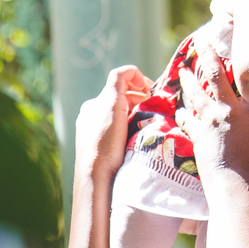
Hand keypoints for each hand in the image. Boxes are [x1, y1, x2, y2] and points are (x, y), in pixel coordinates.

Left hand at [74, 65, 151, 182]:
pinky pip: (122, 133)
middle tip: (156, 108)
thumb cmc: (104, 139)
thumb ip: (119, 79)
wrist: (97, 177)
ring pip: (124, 117)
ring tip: (150, 122)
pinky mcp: (104, 151)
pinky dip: (133, 129)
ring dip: (138, 115)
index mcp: (92, 105)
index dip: (139, 83)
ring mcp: (97, 135)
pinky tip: (140, 136)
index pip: (120, 84)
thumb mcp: (111, 101)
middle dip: (140, 100)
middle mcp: (92, 118)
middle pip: (123, 100)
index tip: (153, 92)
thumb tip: (132, 71)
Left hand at [177, 41, 248, 196]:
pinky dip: (185, 111)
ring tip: (184, 69)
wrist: (235, 192)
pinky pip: (188, 119)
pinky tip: (182, 108)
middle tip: (200, 40)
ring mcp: (209, 123)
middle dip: (207, 55)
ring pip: (196, 94)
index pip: (244, 77)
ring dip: (189, 79)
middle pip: (213, 76)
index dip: (237, 59)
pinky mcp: (197, 137)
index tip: (234, 44)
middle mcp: (227, 111)